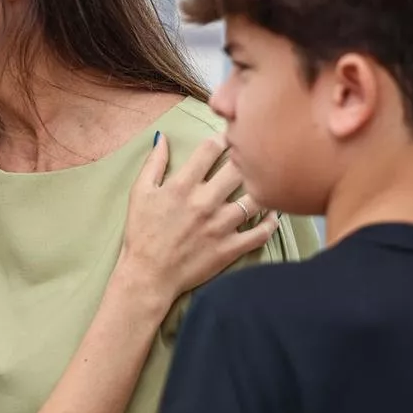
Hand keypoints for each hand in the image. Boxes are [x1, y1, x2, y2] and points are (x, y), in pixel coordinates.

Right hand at [116, 133, 278, 309]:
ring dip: (263, 187)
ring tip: (267, 181)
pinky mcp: (229, 248)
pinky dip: (271, 223)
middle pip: (237, 168)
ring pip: (255, 198)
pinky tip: (272, 214)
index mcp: (182, 186)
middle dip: (247, 156)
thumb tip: (163, 138)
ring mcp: (220, 226)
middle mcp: (204, 202)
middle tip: (253, 154)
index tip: (229, 136)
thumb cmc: (141, 234)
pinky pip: (260, 233)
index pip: (210, 150)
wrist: (148, 276)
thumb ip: (153, 164)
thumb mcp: (139, 193)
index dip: (222, 138)